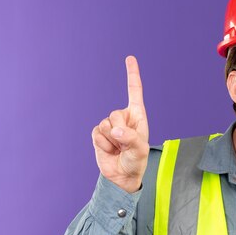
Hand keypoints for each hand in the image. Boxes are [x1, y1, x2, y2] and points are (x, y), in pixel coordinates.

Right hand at [91, 56, 149, 192]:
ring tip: (118, 149)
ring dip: (111, 140)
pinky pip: (96, 133)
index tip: (130, 58)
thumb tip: (115, 130)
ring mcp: (109, 125)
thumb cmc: (136, 161)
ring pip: (104, 123)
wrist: (121, 176)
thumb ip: (130, 138)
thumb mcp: (139, 151)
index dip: (132, 74)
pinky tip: (109, 150)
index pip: (134, 92)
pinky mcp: (98, 134)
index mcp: (137, 116)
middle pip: (115, 113)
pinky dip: (102, 144)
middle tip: (125, 145)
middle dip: (119, 131)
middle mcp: (123, 118)